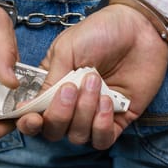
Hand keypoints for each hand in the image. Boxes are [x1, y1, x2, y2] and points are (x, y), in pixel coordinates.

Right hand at [16, 4, 167, 149]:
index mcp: (51, 86)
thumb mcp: (66, 49)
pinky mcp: (117, 120)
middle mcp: (69, 105)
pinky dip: (101, 126)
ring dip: (84, 112)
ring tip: (96, 83)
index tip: (33, 118)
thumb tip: (29, 106)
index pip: (33, 115)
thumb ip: (49, 80)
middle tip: (71, 88)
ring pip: (77, 136)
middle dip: (59, 114)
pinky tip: (108, 102)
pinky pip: (102, 140)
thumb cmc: (99, 32)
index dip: (28, 123)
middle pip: (53, 131)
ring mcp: (92, 113)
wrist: (138, 28)